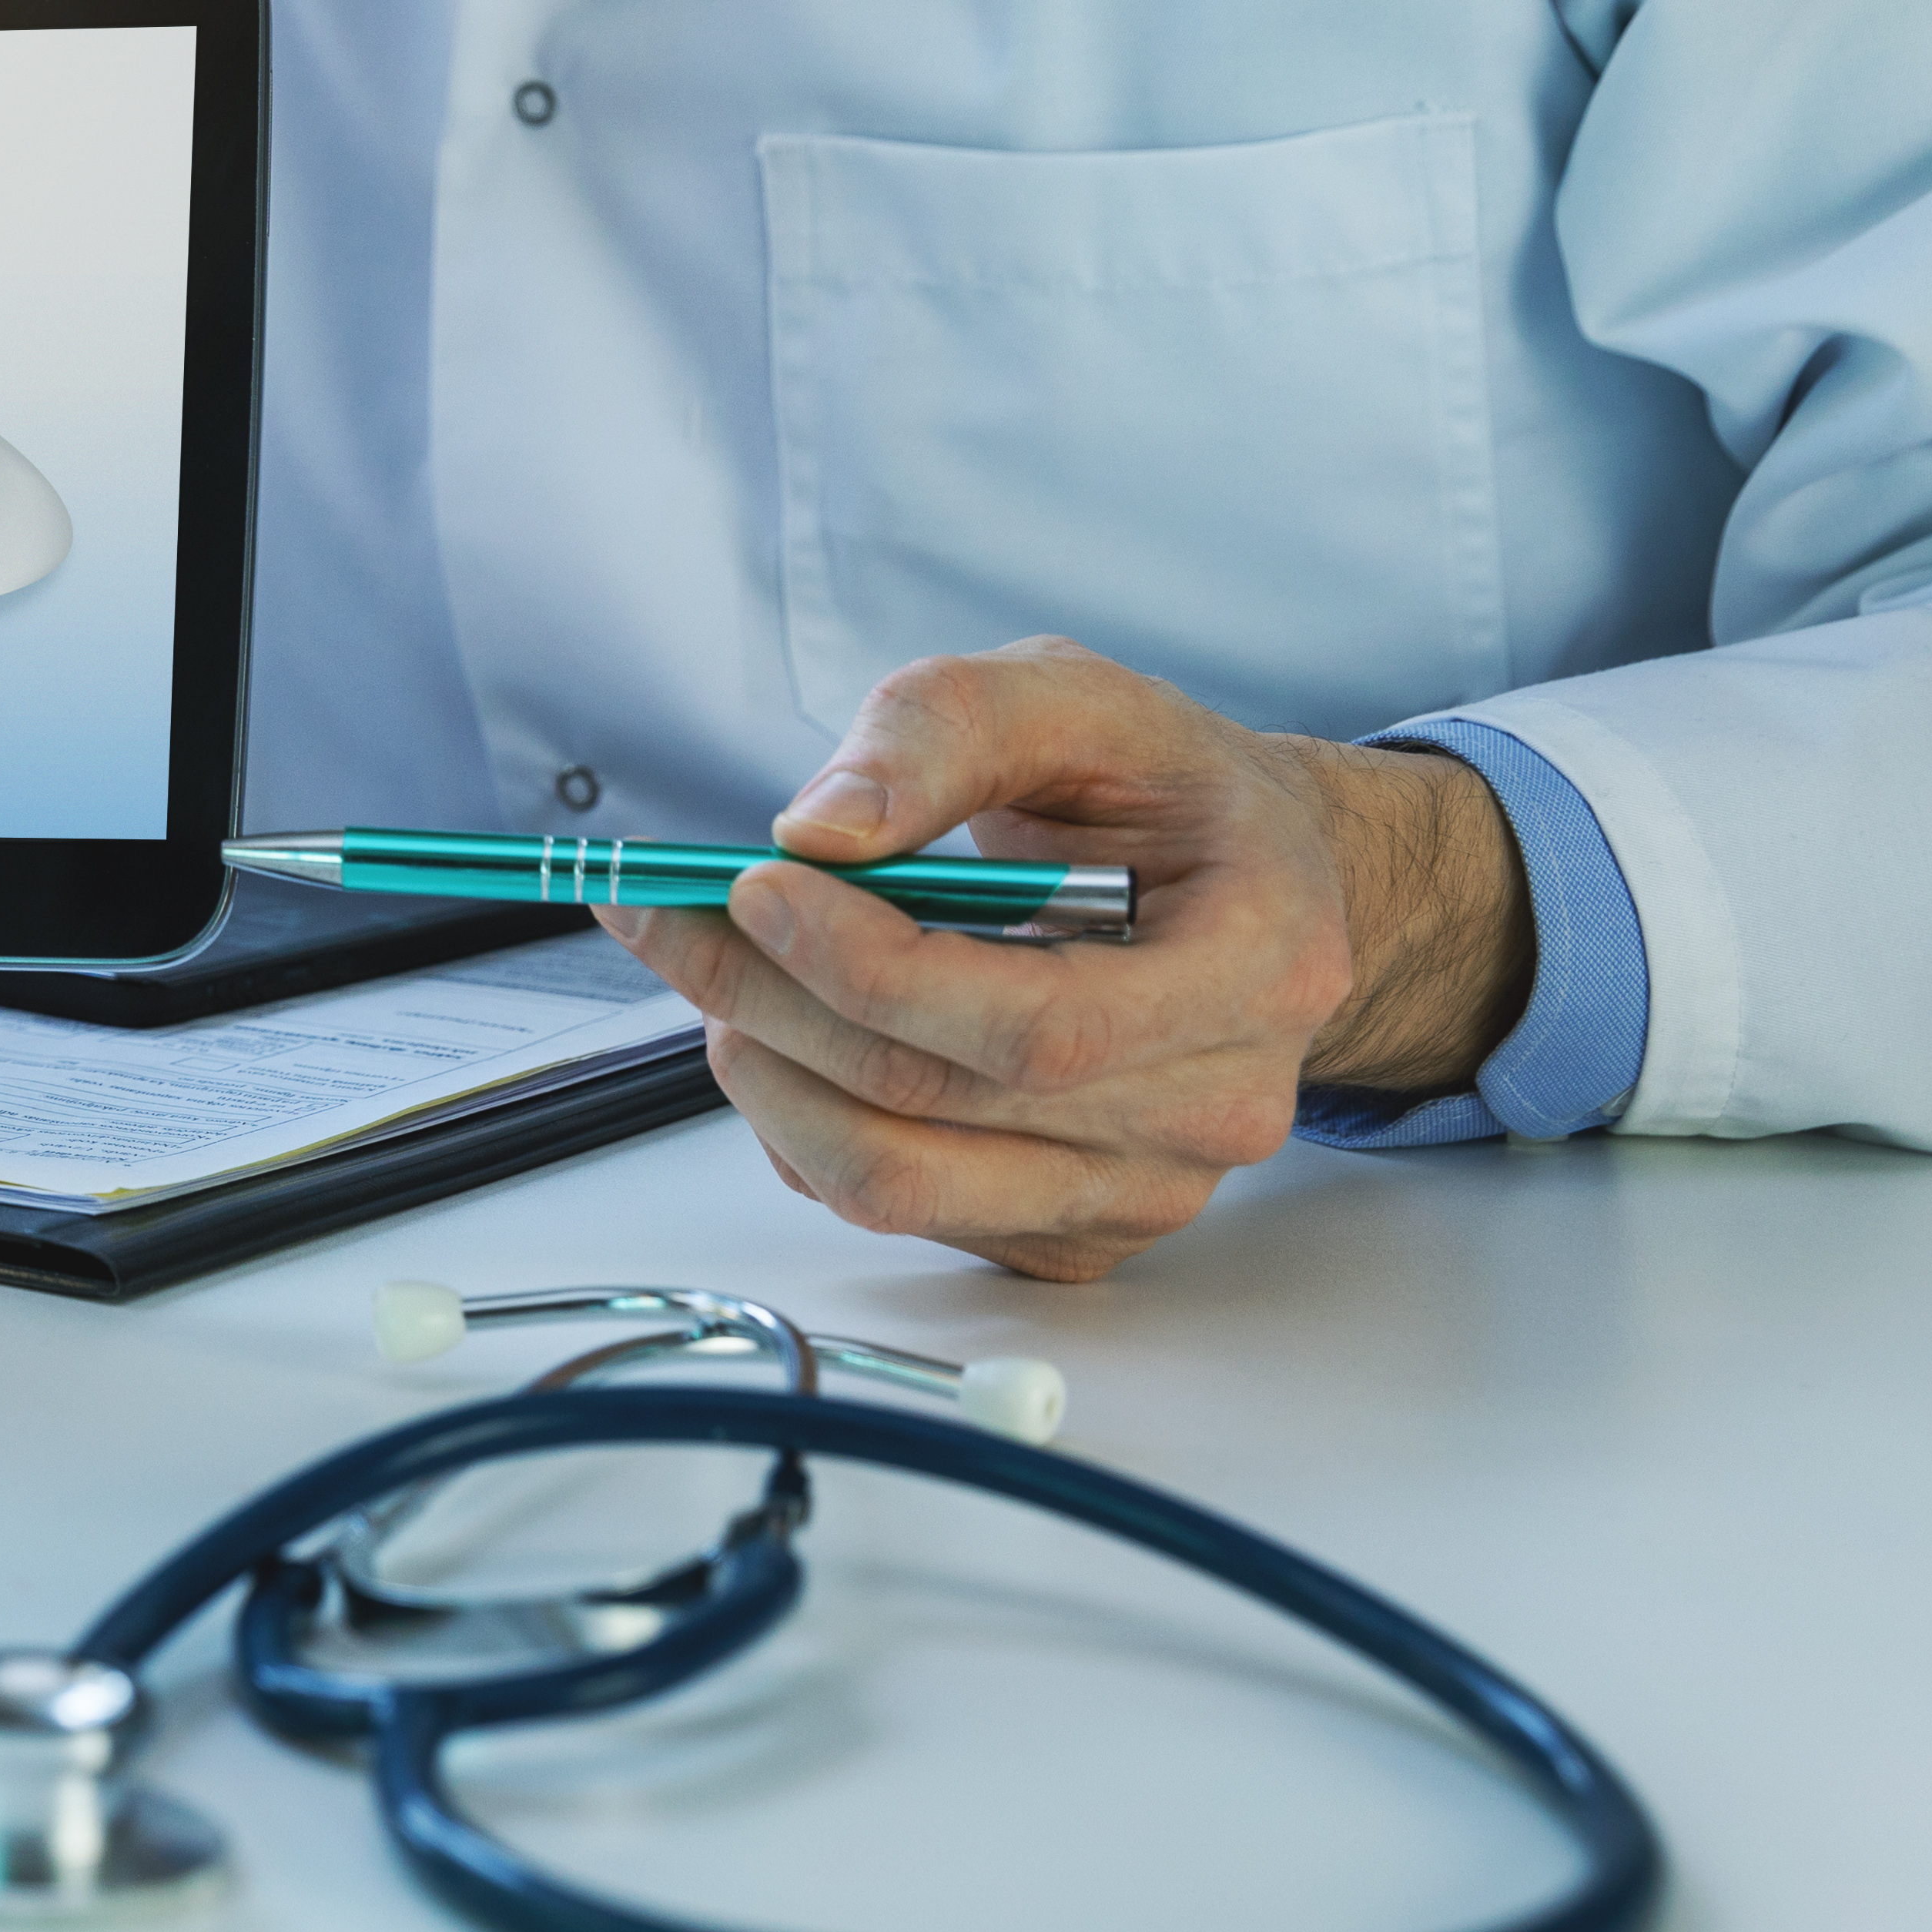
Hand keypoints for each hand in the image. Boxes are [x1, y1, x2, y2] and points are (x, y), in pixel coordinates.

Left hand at [600, 639, 1538, 1281]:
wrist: (1248, 888)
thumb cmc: (1164, 794)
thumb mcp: (1075, 698)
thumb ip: (949, 728)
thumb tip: (820, 826)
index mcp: (1258, 967)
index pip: (1029, 1022)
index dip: (862, 963)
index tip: (750, 884)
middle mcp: (1217, 1106)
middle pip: (934, 1100)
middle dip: (767, 1000)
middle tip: (673, 917)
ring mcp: (1149, 1189)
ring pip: (894, 1181)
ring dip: (765, 1073)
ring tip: (724, 972)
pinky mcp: (1073, 1234)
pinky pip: (897, 1209)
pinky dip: (803, 1125)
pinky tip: (793, 1034)